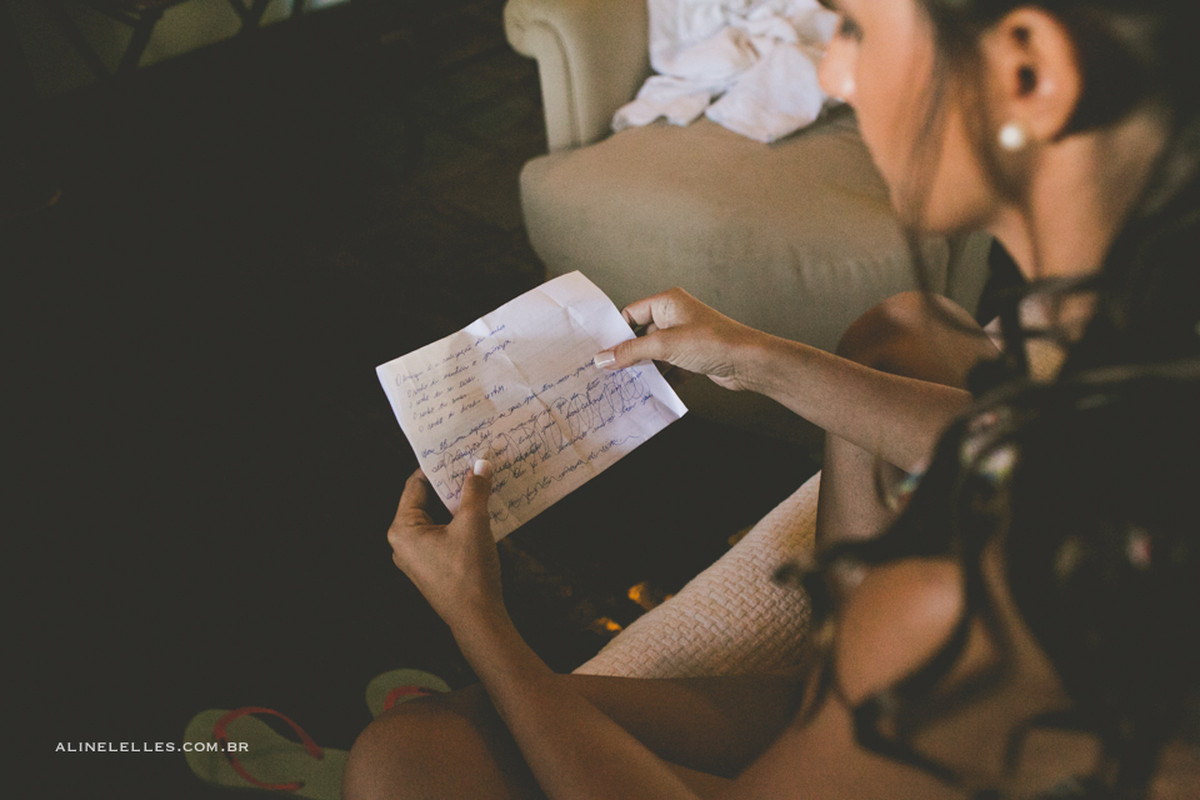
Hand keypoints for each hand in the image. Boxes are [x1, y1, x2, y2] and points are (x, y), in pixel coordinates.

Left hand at [387, 463, 503, 630]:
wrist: (478, 619)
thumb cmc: (468, 572)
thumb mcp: (473, 523)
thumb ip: (475, 490)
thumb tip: (481, 464)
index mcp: (402, 529)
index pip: (416, 485)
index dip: (438, 466)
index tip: (458, 452)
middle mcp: (404, 542)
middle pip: (427, 500)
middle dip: (451, 484)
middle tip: (473, 465)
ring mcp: (417, 557)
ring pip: (438, 518)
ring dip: (459, 503)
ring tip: (481, 485)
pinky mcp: (433, 567)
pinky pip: (444, 534)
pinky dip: (461, 521)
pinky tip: (483, 512)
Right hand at [594, 288, 766, 391]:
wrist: (747, 362)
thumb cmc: (711, 342)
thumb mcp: (664, 345)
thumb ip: (631, 352)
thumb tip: (604, 357)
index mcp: (667, 302)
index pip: (631, 314)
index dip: (617, 333)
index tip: (602, 352)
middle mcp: (675, 316)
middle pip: (641, 335)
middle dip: (630, 354)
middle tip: (611, 371)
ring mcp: (685, 337)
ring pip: (655, 353)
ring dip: (645, 368)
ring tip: (629, 384)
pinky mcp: (693, 356)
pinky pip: (669, 366)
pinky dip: (662, 376)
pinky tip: (652, 389)